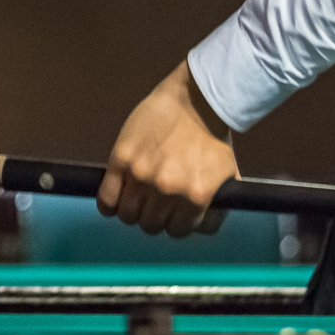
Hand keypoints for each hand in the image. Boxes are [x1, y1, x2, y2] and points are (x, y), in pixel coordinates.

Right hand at [101, 61, 237, 235]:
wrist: (196, 101)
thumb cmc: (213, 137)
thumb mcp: (227, 176)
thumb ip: (215, 205)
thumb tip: (198, 227)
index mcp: (197, 196)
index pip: (178, 232)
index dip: (176, 224)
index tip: (173, 216)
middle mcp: (168, 191)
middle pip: (151, 226)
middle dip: (154, 218)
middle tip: (155, 205)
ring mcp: (142, 176)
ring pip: (128, 216)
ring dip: (132, 211)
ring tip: (138, 199)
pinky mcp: (121, 161)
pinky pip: (107, 199)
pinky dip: (109, 205)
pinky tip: (116, 197)